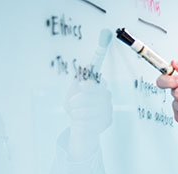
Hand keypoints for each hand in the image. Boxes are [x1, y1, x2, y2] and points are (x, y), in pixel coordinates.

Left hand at [65, 29, 113, 159]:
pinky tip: (83, 122)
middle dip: (78, 98)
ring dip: (76, 110)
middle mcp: (103, 95)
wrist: (81, 134)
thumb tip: (85, 80)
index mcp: (95, 87)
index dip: (101, 51)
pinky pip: (89, 116)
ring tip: (76, 115)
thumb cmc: (76, 114)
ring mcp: (104, 108)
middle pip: (91, 89)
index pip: (97, 70)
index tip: (106, 35)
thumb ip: (78, 88)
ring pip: (87, 104)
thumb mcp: (71, 98)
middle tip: (74, 104)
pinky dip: (80, 120)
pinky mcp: (104, 120)